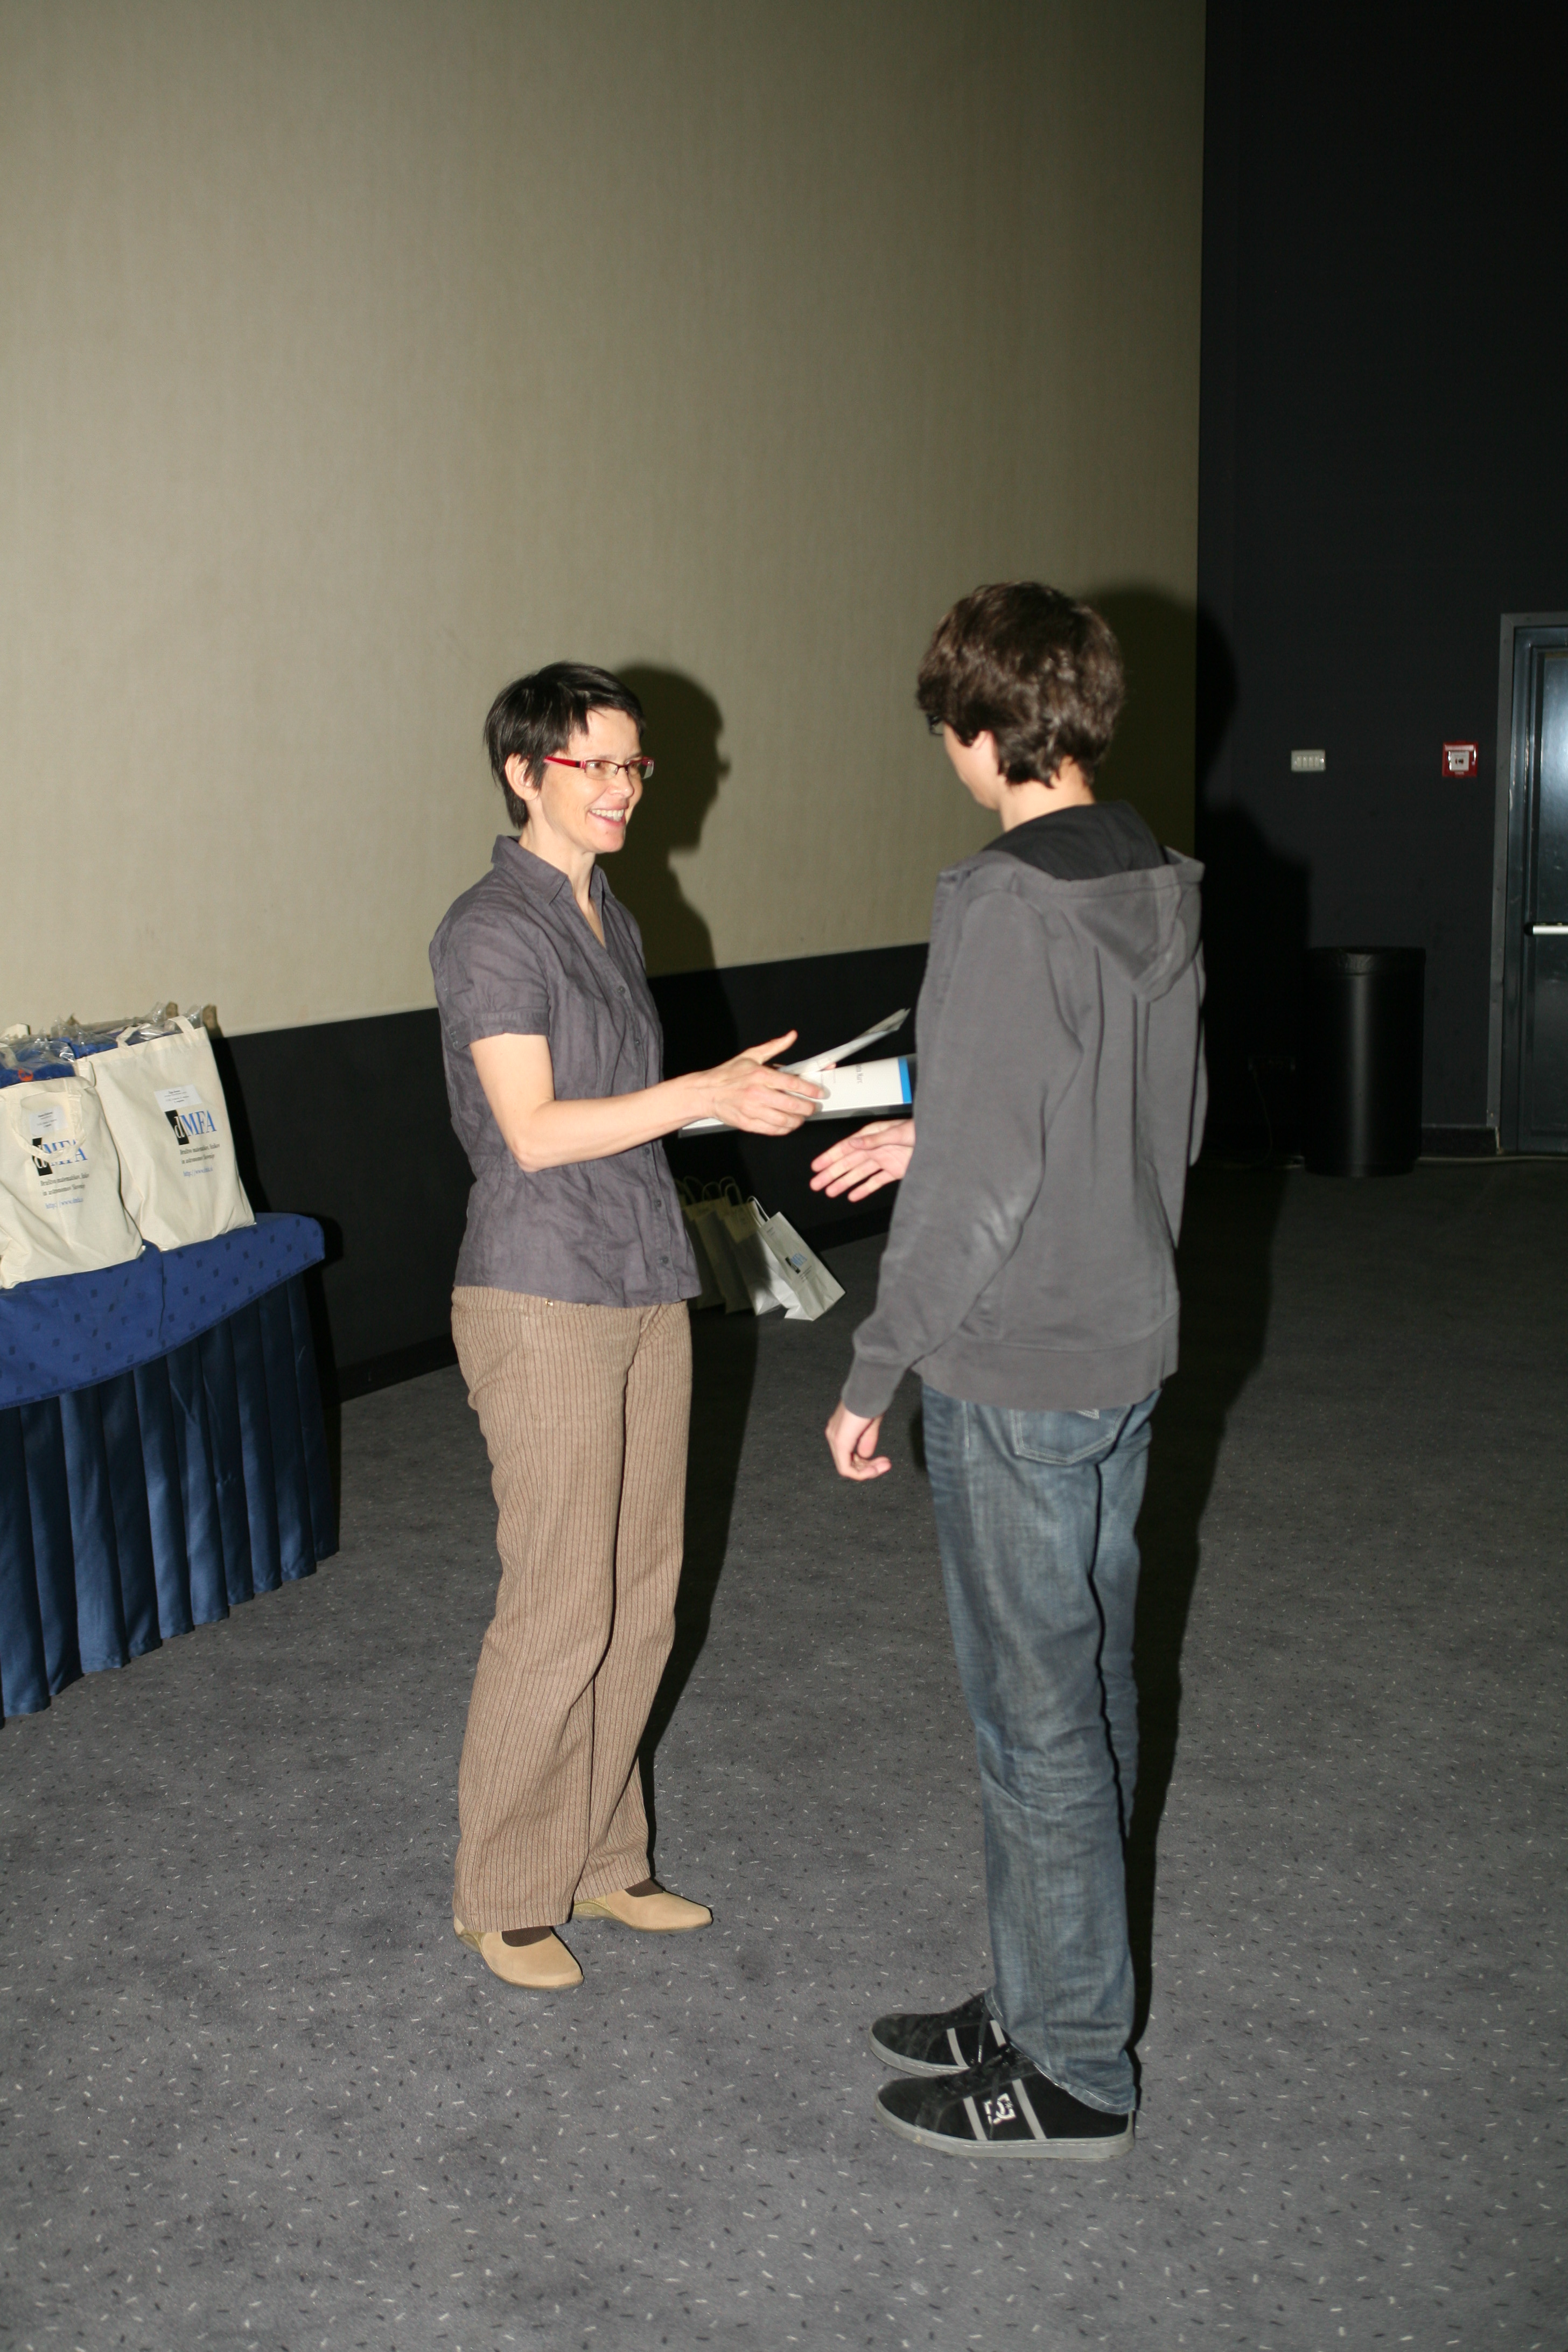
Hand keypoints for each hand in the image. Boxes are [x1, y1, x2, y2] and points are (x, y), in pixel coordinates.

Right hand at [702, 1032, 823, 1134]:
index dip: (810, 1090)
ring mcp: (752, 1110)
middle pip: (792, 1104)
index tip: (819, 1093)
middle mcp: (758, 1093)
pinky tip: (788, 1125)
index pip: (793, 1083)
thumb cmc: (728, 1074)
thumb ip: (775, 1046)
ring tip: (802, 1117)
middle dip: (808, 1108)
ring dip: (798, 1121)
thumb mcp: (751, 1055)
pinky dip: (784, 1129)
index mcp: (761, 1075)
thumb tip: (791, 1036)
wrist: (706, 1092)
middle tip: (813, 1108)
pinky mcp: (747, 1123)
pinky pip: (772, 1130)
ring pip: (784, 1120)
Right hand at [809, 1118, 914, 1199]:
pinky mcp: (893, 1171)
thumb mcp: (897, 1132)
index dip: (830, 1157)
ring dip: (843, 1183)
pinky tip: (853, 1195)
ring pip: (858, 1174)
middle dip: (831, 1173)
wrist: (940, 1142)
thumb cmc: (920, 1130)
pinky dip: (864, 1189)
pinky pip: (875, 1181)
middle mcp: (875, 1148)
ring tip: (830, 1191)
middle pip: (848, 1163)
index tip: (817, 1166)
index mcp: (872, 1136)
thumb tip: (854, 1144)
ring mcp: (883, 1160)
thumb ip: (874, 1139)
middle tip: (816, 1184)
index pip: (846, 1148)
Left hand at [826, 1401, 890, 1480]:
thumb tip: (865, 1455)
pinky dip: (861, 1473)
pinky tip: (875, 1469)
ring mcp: (835, 1438)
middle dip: (869, 1468)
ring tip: (885, 1466)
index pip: (849, 1455)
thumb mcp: (870, 1424)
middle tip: (887, 1465)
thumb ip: (867, 1439)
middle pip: (848, 1463)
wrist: (870, 1388)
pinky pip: (846, 1468)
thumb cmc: (872, 1400)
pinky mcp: (840, 1442)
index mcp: (840, 1429)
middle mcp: (833, 1434)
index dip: (867, 1462)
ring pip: (847, 1467)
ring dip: (868, 1471)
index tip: (885, 1461)